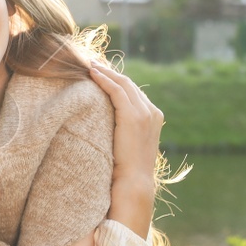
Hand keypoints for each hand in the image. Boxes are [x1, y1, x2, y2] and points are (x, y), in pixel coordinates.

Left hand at [88, 57, 160, 235]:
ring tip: (90, 65)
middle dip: (111, 72)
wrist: (134, 182)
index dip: (118, 81)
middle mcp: (152, 111)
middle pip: (130, 84)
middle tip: (94, 64)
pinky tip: (92, 73)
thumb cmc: (128, 169)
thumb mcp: (130, 144)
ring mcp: (144, 112)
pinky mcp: (132, 115)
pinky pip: (116, 90)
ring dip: (106, 72)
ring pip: (123, 83)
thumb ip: (126, 129)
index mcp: (154, 116)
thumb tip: (110, 125)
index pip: (135, 92)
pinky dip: (104, 79)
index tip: (103, 74)